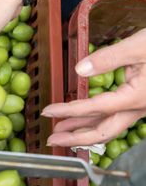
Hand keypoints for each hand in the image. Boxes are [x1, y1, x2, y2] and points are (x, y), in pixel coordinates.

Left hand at [43, 29, 145, 146]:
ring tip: (59, 132)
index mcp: (136, 97)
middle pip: (103, 131)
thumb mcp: (139, 45)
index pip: (95, 108)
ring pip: (109, 126)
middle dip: (75, 138)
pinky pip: (115, 118)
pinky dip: (95, 120)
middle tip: (50, 139)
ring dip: (83, 130)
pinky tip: (81, 119)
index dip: (68, 111)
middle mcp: (138, 108)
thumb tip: (79, 70)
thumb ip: (109, 57)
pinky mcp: (141, 102)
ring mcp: (140, 107)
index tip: (47, 111)